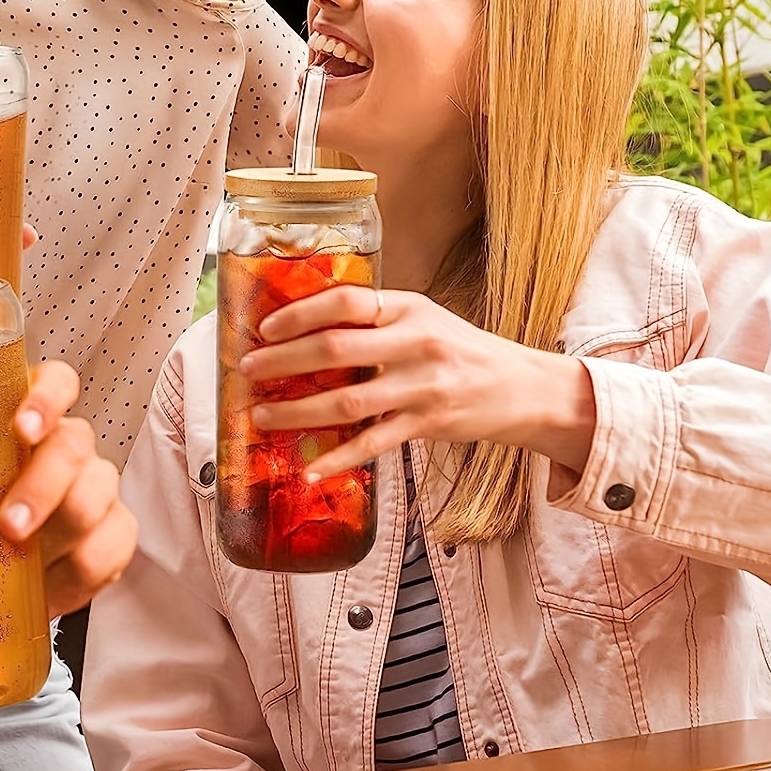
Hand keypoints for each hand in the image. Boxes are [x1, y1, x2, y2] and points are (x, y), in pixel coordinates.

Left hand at [0, 360, 137, 617]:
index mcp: (27, 413)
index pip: (57, 382)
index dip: (49, 397)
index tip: (22, 426)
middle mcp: (68, 444)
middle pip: (75, 444)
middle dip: (45, 484)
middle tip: (8, 523)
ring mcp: (94, 488)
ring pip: (100, 494)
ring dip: (67, 529)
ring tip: (26, 558)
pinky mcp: (110, 534)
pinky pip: (116, 546)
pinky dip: (87, 570)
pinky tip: (53, 590)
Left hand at [241, 287, 596, 480]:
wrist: (521, 387)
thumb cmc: (460, 349)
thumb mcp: (422, 318)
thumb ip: (374, 319)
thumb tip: (305, 324)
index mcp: (408, 307)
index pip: (345, 301)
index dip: (300, 313)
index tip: (266, 328)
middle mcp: (415, 342)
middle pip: (336, 349)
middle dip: (283, 361)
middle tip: (248, 370)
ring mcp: (422, 386)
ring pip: (347, 400)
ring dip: (297, 411)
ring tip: (263, 417)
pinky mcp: (428, 424)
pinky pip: (373, 443)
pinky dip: (337, 458)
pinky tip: (309, 469)